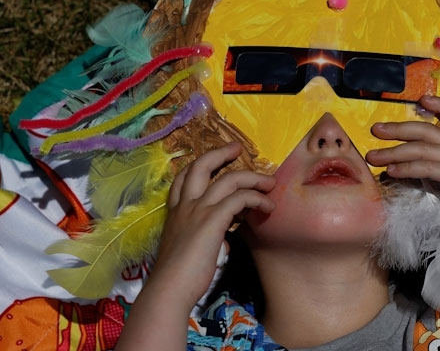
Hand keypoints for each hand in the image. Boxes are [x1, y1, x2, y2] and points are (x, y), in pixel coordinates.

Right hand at [150, 143, 275, 309]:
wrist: (169, 290)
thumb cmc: (178, 277)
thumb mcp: (187, 247)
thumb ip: (200, 234)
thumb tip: (219, 235)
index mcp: (175, 211)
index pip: (184, 177)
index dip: (202, 165)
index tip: (219, 161)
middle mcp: (184, 206)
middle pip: (201, 165)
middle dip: (221, 153)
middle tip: (239, 148)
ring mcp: (197, 211)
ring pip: (229, 179)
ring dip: (253, 178)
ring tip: (270, 182)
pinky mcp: (212, 220)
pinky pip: (240, 198)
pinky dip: (257, 198)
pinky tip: (268, 207)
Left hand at [365, 95, 439, 249]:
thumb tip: (414, 170)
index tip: (420, 99)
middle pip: (430, 130)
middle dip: (399, 128)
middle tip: (376, 129)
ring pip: (425, 149)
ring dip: (395, 152)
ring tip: (374, 157)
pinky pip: (430, 168)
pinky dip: (408, 168)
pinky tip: (393, 171)